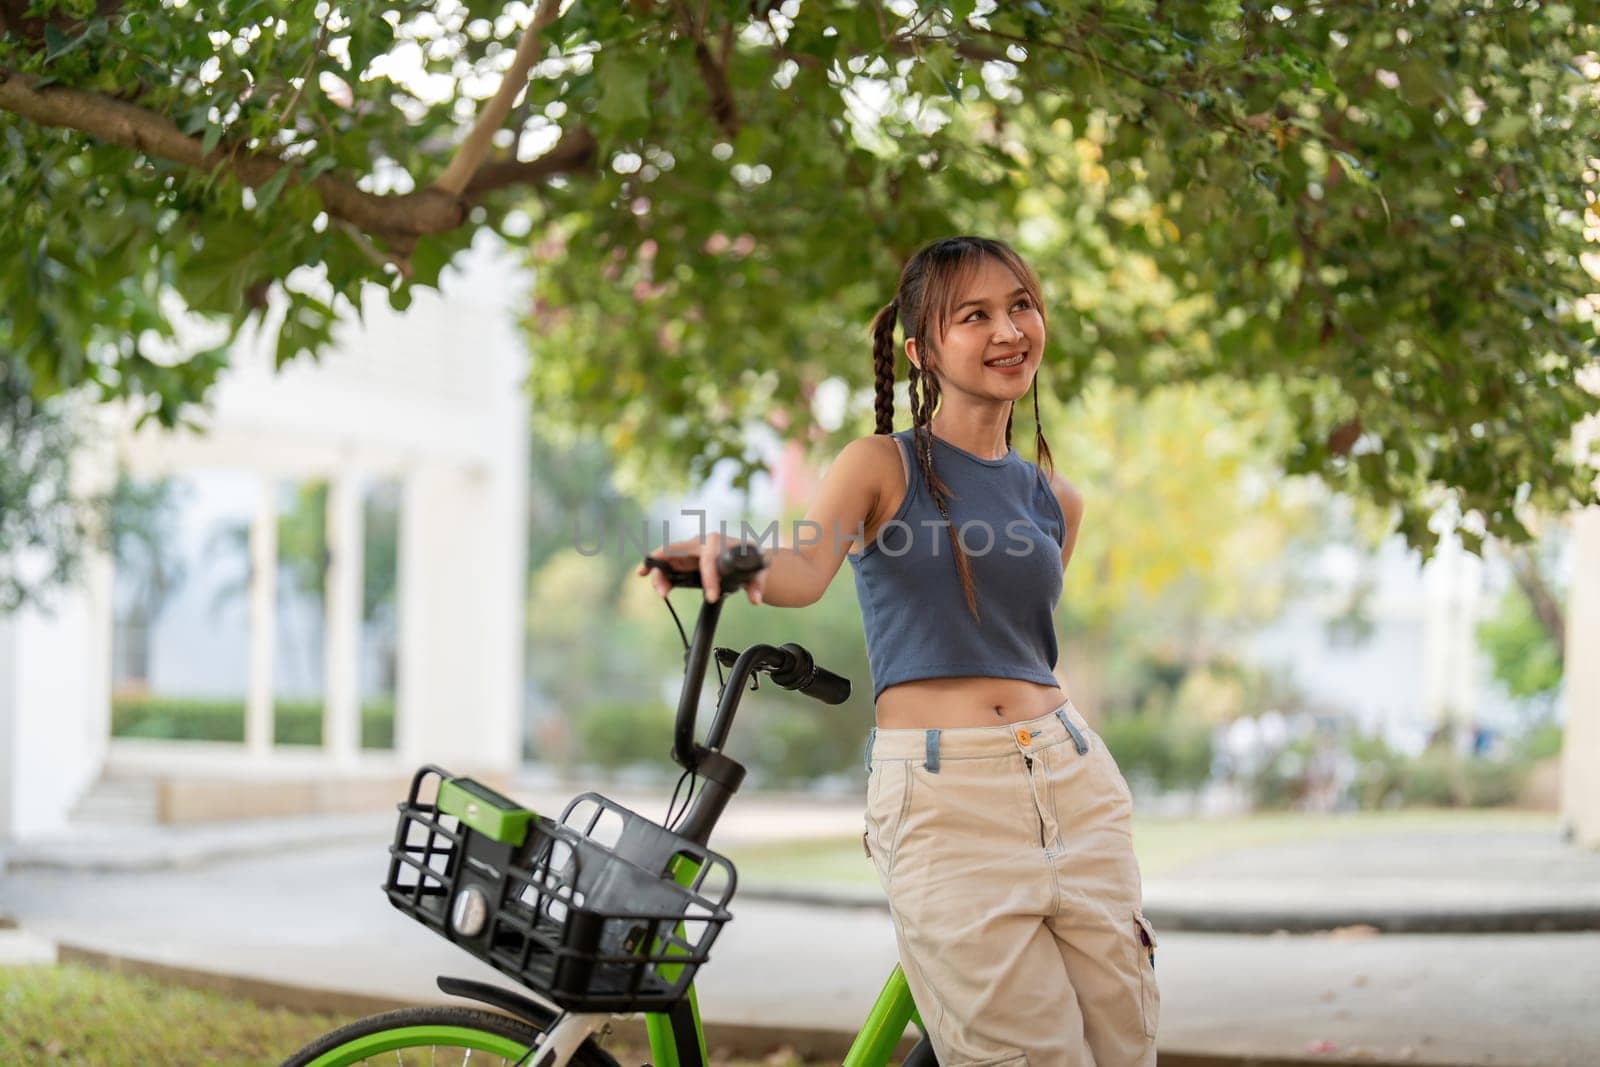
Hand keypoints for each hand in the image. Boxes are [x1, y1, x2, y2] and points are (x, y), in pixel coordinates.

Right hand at [637, 531, 767, 604]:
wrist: (747, 558)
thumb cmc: (750, 561)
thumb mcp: (758, 571)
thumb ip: (757, 584)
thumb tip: (755, 599)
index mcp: (717, 543)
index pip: (708, 558)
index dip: (708, 578)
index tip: (712, 597)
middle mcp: (700, 544)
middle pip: (677, 552)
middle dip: (667, 568)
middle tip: (663, 592)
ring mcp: (690, 551)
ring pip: (668, 557)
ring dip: (660, 573)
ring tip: (660, 592)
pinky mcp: (685, 560)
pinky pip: (667, 562)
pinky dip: (656, 569)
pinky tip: (642, 573)